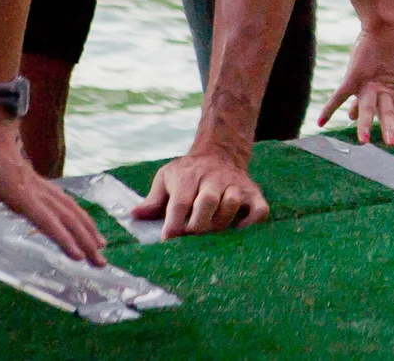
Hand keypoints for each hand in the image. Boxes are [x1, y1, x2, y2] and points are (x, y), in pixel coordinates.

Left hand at [0, 115, 104, 263]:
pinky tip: (84, 223)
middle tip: (101, 262)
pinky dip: (79, 215)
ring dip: (87, 229)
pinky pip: (66, 202)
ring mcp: (41, 185)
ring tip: (101, 246)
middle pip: (68, 218)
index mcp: (20, 193)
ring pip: (71, 209)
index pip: (45, 220)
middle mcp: (36, 190)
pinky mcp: (39, 183)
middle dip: (85, 240)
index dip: (61, 238)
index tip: (77, 256)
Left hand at [131, 146, 269, 238]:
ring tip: (210, 237)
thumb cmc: (188, 172)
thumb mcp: (166, 177)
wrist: (220, 152)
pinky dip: (251, 223)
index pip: (180, 202)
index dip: (174, 225)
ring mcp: (236, 185)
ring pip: (232, 204)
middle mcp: (214, 179)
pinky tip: (237, 232)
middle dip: (197, 226)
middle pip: (207, 202)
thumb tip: (134, 215)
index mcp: (189, 176)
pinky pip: (259, 210)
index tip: (168, 242)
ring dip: (220, 224)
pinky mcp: (253, 193)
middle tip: (190, 240)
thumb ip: (153, 199)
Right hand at [320, 23, 393, 147]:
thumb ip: (367, 98)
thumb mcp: (378, 76)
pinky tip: (320, 123)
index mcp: (392, 90)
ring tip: (363, 142)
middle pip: (388, 112)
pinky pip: (339, 96)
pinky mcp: (354, 77)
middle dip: (390, 129)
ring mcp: (368, 84)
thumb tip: (352, 117)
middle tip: (392, 146)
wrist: (383, 28)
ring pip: (368, 107)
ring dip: (366, 124)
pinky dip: (329, 109)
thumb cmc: (381, 52)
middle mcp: (382, 90)